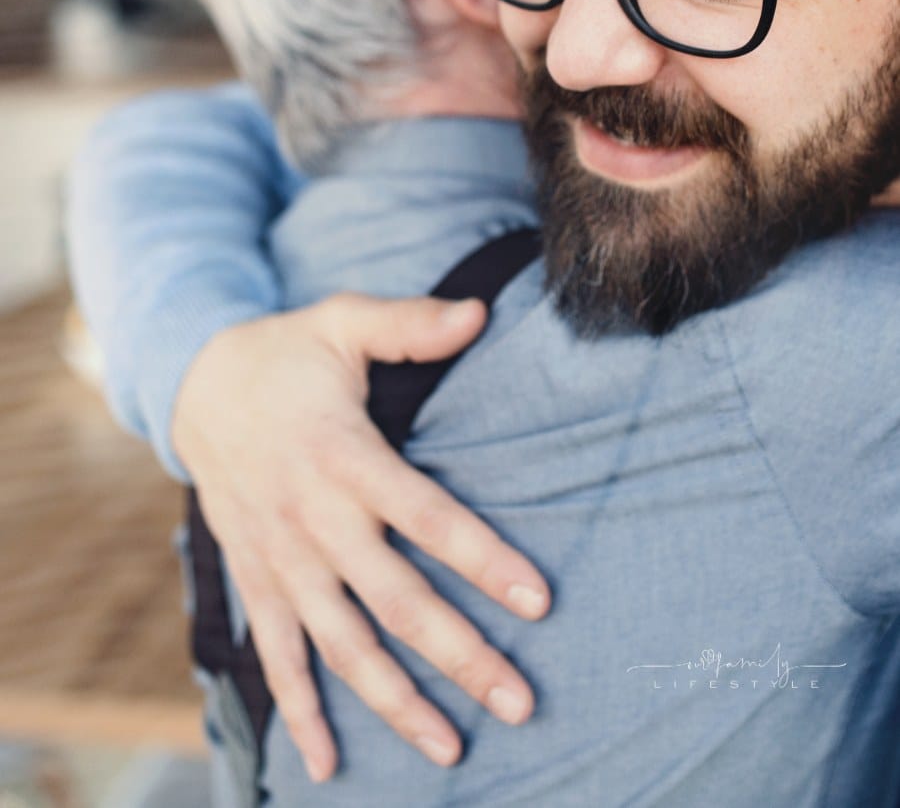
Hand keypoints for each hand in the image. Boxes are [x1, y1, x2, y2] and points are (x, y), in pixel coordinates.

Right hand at [172, 295, 550, 783]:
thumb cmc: (287, 352)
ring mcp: (279, 556)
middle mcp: (312, 517)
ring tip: (451, 749)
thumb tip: (479, 313)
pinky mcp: (255, 576)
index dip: (482, 558)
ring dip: (395, 700)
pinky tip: (327, 763)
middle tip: (520, 704)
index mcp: (343, 454)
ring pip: (341, 643)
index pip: (425, 515)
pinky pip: (276, 653)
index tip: (538, 601)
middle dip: (458, 655)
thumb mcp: (342, 320)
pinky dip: (298, 710)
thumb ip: (409, 322)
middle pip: (394, 598)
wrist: (192, 382)